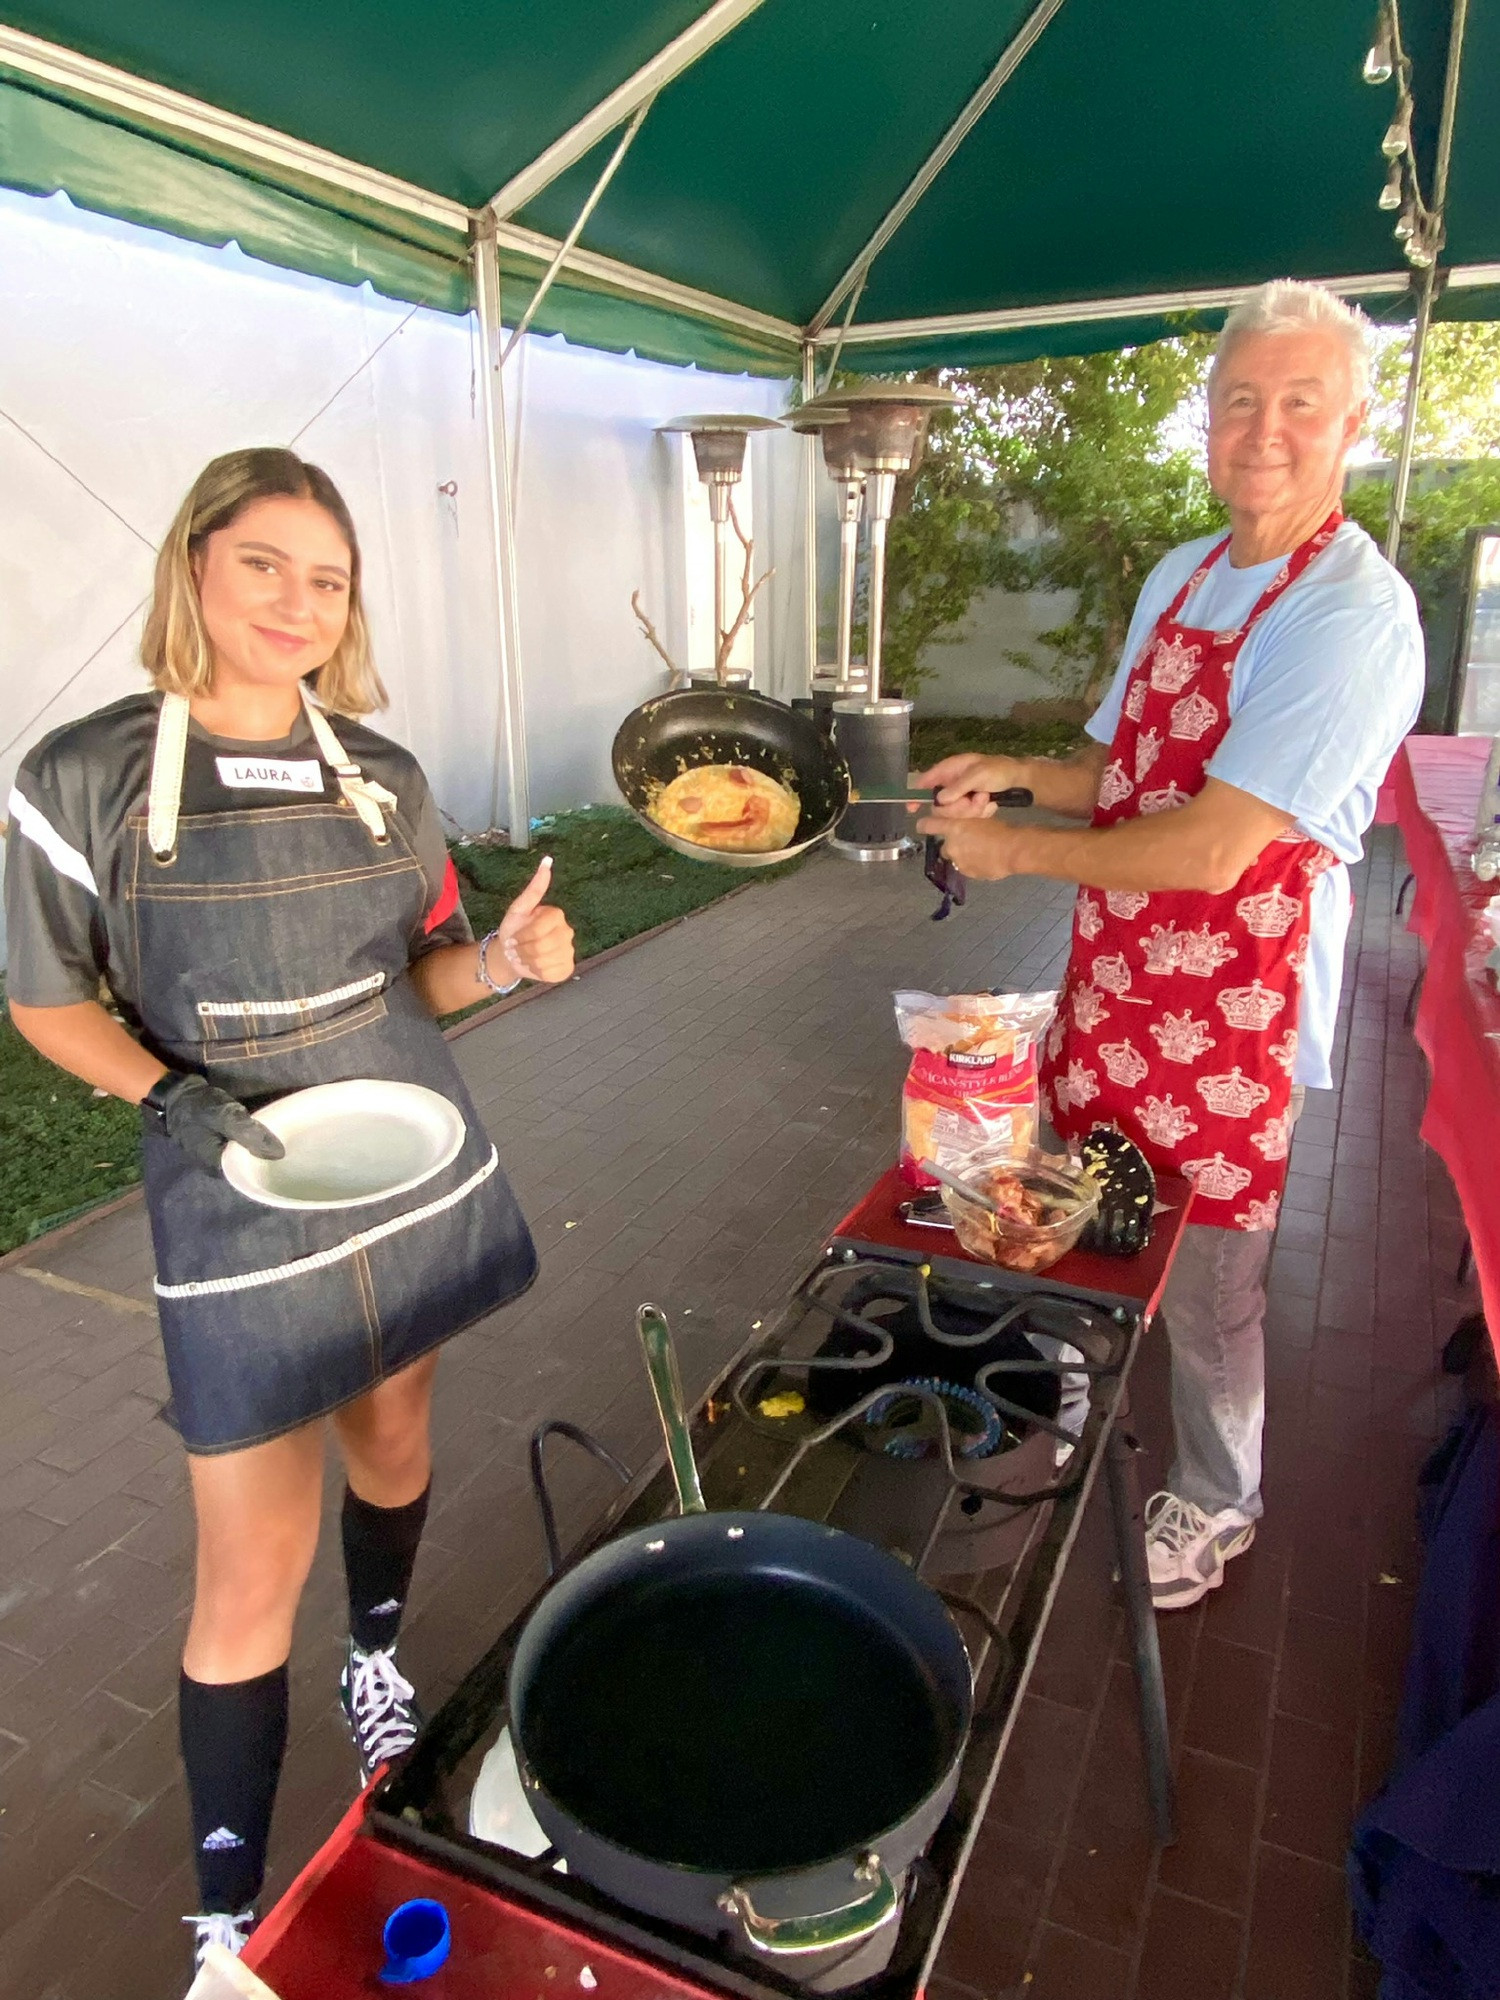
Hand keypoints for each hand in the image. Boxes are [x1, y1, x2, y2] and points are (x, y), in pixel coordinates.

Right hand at [149, 1072, 285, 1174]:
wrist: (176, 1093)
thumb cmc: (199, 1107)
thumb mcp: (226, 1117)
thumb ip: (250, 1135)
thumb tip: (279, 1154)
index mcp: (217, 1167)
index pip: (250, 1174)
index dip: (269, 1163)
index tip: (287, 1154)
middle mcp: (215, 1167)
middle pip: (247, 1165)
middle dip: (265, 1155)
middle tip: (285, 1144)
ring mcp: (214, 1155)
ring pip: (243, 1155)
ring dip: (257, 1146)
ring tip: (278, 1138)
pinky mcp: (215, 1143)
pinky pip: (236, 1146)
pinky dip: (248, 1140)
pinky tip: (260, 1132)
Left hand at [496, 857, 575, 984]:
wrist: (510, 955)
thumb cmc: (513, 929)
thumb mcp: (518, 908)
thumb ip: (534, 888)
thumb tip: (547, 859)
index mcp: (556, 915)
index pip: (539, 929)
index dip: (523, 935)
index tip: (515, 936)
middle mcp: (567, 932)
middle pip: (541, 945)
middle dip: (523, 949)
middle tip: (517, 948)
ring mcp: (569, 951)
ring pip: (545, 960)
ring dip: (528, 961)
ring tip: (524, 956)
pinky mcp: (567, 969)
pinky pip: (551, 973)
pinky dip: (537, 972)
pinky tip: (534, 966)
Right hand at [911, 753, 1021, 818]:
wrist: (1018, 779)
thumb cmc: (998, 770)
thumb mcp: (977, 775)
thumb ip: (957, 787)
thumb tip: (939, 800)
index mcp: (949, 770)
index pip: (925, 782)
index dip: (916, 795)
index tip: (913, 809)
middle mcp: (952, 784)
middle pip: (940, 805)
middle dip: (958, 806)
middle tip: (975, 798)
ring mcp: (961, 796)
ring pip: (955, 813)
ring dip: (972, 809)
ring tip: (985, 799)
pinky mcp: (971, 806)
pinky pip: (967, 816)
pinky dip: (980, 812)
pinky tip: (989, 804)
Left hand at [912, 811, 1023, 881]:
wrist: (1012, 851)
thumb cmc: (1000, 830)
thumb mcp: (981, 818)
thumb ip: (968, 821)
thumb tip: (964, 823)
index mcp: (953, 828)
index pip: (928, 825)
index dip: (924, 825)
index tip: (922, 825)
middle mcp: (951, 846)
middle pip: (944, 846)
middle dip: (952, 845)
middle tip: (967, 840)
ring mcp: (958, 862)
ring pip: (955, 859)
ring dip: (963, 855)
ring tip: (980, 851)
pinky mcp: (968, 874)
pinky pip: (966, 868)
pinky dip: (972, 864)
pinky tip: (985, 860)